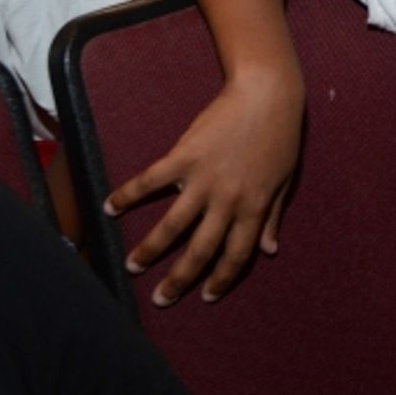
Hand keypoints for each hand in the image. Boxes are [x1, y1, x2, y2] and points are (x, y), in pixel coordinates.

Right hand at [105, 71, 303, 305]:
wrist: (267, 95)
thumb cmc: (280, 136)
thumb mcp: (284, 181)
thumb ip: (272, 217)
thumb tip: (270, 250)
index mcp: (254, 208)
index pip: (236, 256)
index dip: (221, 279)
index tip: (206, 296)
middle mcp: (228, 201)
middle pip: (200, 250)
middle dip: (179, 279)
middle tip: (160, 299)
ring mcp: (204, 179)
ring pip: (172, 226)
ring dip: (150, 249)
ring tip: (132, 266)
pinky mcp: (183, 156)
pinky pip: (151, 181)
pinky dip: (129, 194)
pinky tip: (110, 206)